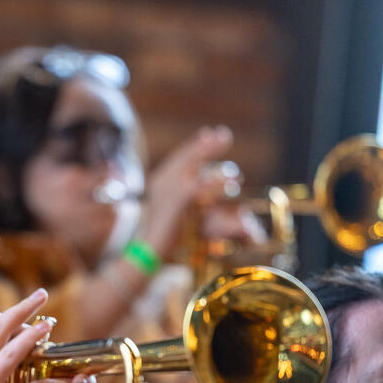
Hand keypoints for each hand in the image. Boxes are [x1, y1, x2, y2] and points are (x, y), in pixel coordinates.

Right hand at [138, 125, 235, 259]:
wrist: (148, 249)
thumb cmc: (158, 239)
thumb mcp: (168, 213)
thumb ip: (179, 200)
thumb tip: (194, 192)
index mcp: (159, 183)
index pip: (178, 158)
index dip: (194, 146)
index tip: (207, 134)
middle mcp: (162, 180)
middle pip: (186, 154)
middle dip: (205, 143)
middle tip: (223, 133)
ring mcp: (170, 186)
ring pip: (194, 161)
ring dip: (212, 150)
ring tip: (227, 143)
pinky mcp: (182, 196)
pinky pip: (205, 184)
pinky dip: (220, 180)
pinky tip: (233, 179)